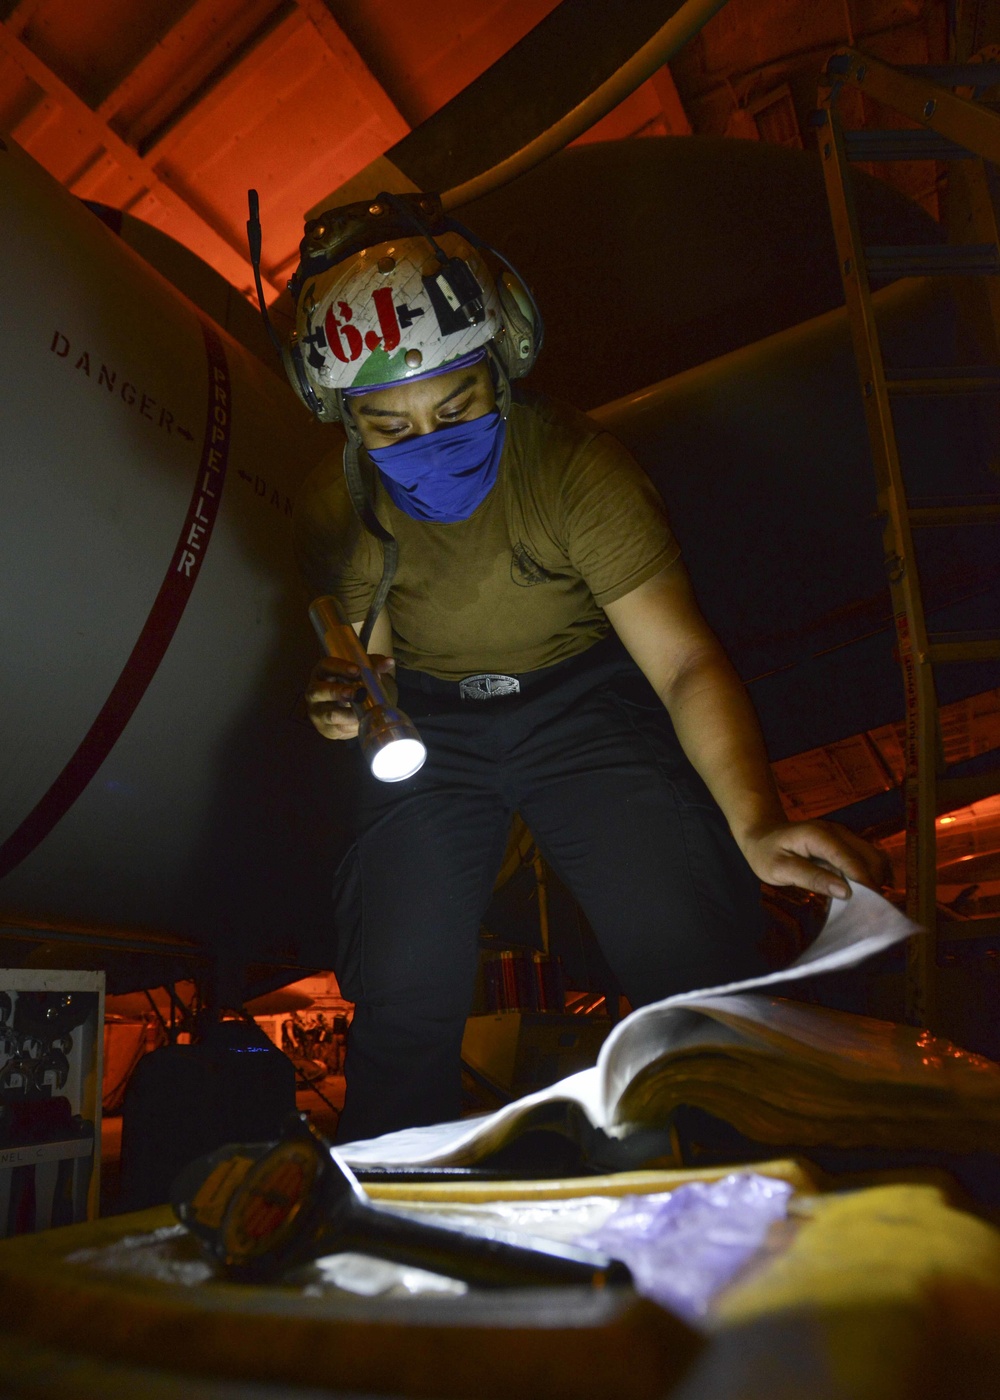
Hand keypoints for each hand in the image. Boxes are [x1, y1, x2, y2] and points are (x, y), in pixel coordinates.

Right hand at [305, 654, 394, 740]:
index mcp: (322, 673)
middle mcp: (314, 691)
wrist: (341, 710)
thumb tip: (390, 662)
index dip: (340, 667)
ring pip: (328, 713)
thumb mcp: (359, 673)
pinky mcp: (324, 727)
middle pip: (319, 691)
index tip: (356, 670)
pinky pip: (336, 728)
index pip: (326, 666)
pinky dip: (350, 726)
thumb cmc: (349, 685)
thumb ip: (373, 666)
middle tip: (355, 693)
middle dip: (337, 692)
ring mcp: (317, 711)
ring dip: (345, 714)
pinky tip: (360, 724)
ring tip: (360, 713)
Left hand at [738, 820, 888, 899]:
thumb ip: (812, 878)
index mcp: (819, 835)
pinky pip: (866, 859)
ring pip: (873, 857)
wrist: (763, 834)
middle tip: (870, 909)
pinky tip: (862, 892)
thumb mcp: (780, 869)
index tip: (874, 905)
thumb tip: (845, 892)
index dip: (864, 881)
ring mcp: (843, 836)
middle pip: (870, 856)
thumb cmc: (766, 853)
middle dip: (874, 882)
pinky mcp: (845, 844)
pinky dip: (870, 875)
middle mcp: (836, 831)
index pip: (850, 859)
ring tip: (868, 902)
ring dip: (875, 879)